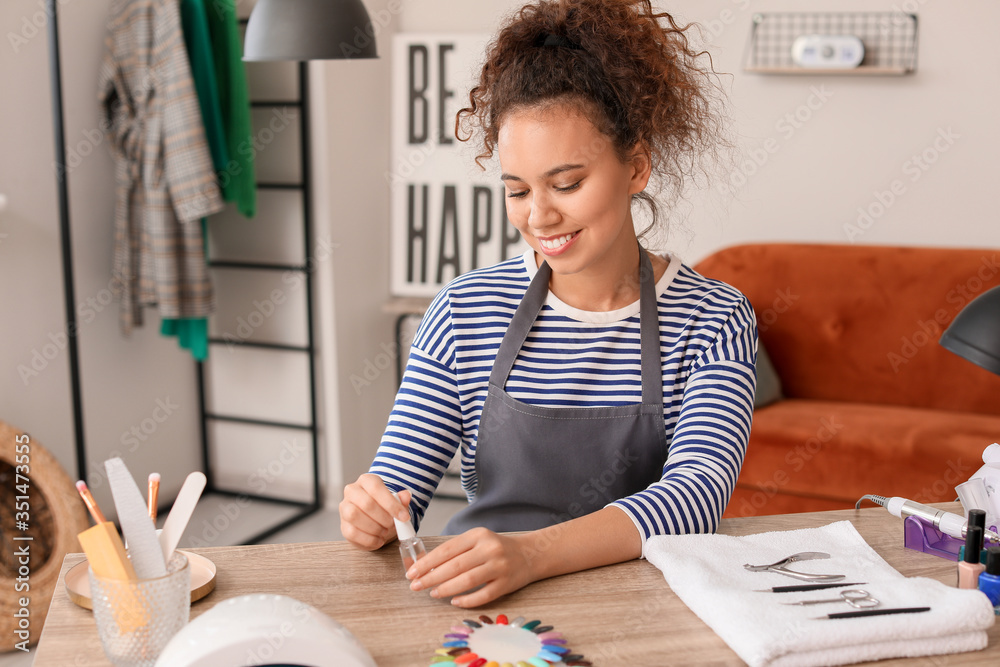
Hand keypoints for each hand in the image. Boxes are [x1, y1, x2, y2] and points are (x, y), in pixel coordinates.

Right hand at [340, 473, 410, 550]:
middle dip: (383, 518)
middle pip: (366, 503)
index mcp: (366, 480)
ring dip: (374, 528)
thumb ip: (401, 499)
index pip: (376, 488)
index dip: (391, 504)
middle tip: (393, 525)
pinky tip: (378, 540)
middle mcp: (352, 491)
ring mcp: (344, 508)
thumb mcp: (396, 503)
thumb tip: (405, 495)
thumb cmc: (385, 508)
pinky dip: (369, 539)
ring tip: (385, 531)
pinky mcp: (343, 525)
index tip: (404, 517)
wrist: (376, 519)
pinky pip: (352, 533)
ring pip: (355, 516)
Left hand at [406, 527, 534, 607]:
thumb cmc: (496, 548)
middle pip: (455, 566)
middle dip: (431, 577)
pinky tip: (454, 601)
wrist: (529, 554)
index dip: (427, 562)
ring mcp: (499, 567)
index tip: (412, 572)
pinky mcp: (507, 584)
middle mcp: (489, 549)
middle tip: (416, 586)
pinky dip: (467, 600)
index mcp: (478, 535)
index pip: (447, 549)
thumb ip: (456, 550)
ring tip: (432, 593)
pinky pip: (483, 595)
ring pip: (468, 581)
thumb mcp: (477, 540)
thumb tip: (426, 567)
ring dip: (446, 589)